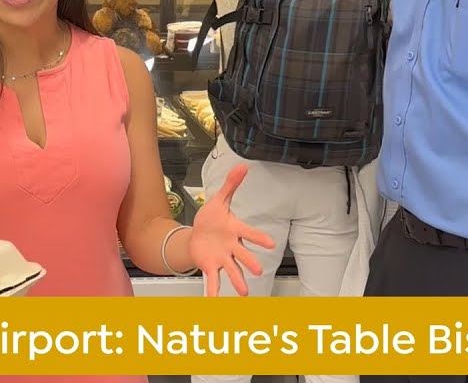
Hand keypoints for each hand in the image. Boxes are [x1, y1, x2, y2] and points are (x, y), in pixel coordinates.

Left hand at [188, 163, 275, 295]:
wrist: (196, 234)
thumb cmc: (212, 219)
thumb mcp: (219, 200)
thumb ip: (231, 185)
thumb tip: (242, 166)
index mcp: (235, 230)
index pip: (249, 233)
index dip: (259, 238)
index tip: (270, 243)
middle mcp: (232, 247)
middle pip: (243, 255)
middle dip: (250, 263)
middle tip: (258, 271)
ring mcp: (223, 259)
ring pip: (232, 271)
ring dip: (237, 281)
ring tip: (243, 293)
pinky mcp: (212, 267)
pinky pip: (214, 281)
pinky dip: (213, 292)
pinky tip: (213, 301)